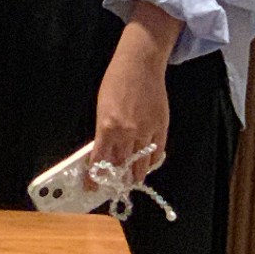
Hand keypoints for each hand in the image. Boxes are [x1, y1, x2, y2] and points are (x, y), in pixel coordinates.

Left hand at [92, 5, 179, 184]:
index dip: (96, 178)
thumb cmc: (115, 82)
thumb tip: (103, 152)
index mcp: (107, 128)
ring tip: (133, 182)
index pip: (100, 161)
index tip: (93, 188)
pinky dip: (153, 160)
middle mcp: (127, 133)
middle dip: (118, 178)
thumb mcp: (101, 109)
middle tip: (116, 187)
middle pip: (121, 165)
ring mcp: (146, 130)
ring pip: (141, 162)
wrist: (139, 65)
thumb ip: (103, 132)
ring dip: (136, 174)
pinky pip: (158, 151)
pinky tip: (149, 165)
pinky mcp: (161, 126)